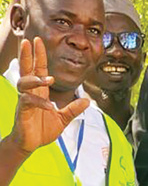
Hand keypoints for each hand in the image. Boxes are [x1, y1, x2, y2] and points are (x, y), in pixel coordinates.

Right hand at [7, 38, 88, 155]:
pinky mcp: (22, 112)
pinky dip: (39, 102)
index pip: (38, 69)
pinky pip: (28, 101)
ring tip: (48, 79)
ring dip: (35, 79)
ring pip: (24, 83)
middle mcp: (31, 93)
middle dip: (27, 55)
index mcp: (40, 92)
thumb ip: (73, 109)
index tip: (37, 41)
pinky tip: (48, 106)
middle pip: (26, 69)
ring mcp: (25, 101)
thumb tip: (87, 101)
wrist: (30, 144)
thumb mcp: (63, 119)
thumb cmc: (42, 129)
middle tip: (29, 40)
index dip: (38, 56)